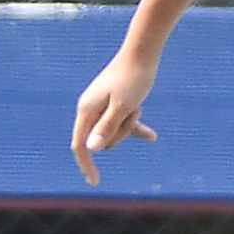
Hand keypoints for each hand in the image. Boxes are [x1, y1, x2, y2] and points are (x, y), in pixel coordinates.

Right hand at [71, 52, 158, 185]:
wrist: (142, 51)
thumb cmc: (134, 78)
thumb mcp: (123, 107)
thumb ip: (107, 128)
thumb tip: (92, 148)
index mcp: (87, 110)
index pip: (80, 145)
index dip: (86, 165)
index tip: (96, 182)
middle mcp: (90, 109)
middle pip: (103, 139)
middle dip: (121, 133)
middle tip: (133, 109)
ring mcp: (103, 106)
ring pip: (116, 131)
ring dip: (131, 124)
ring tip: (138, 103)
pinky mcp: (116, 102)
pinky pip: (125, 122)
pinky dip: (137, 127)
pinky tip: (153, 137)